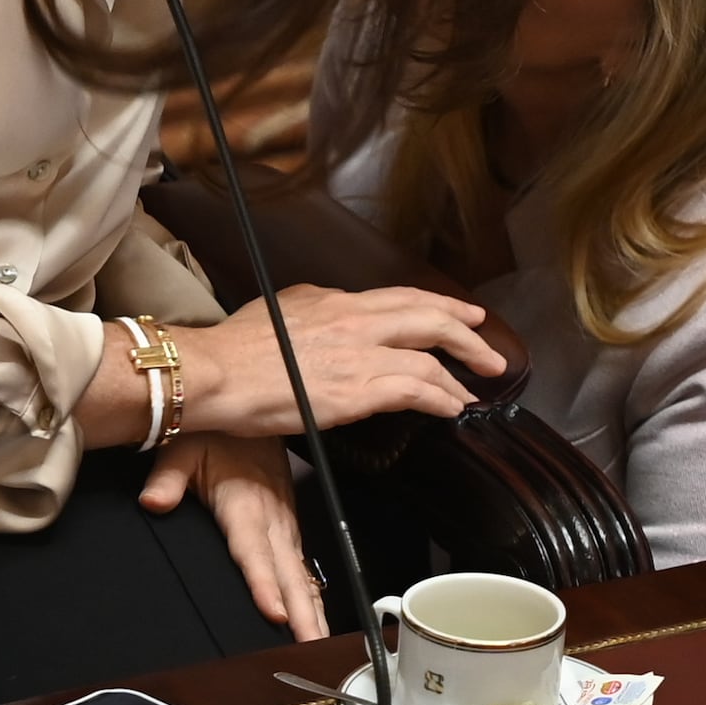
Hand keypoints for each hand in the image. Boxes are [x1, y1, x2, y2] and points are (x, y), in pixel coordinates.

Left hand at [138, 431, 325, 632]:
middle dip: (302, 614)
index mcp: (245, 505)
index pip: (254, 552)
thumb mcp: (182, 447)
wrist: (257, 411)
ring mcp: (285, 525)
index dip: (265, 584)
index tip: (275, 613)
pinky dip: (313, 596)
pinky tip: (315, 620)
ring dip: (313, 610)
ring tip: (318, 644)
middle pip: (288, 575)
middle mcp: (272, 519)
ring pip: (301, 576)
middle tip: (310, 648)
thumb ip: (167, 478)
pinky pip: (303, 568)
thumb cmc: (219, 434)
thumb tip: (153, 501)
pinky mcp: (289, 528)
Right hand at [176, 283, 497, 441]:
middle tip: (490, 352)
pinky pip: (415, 389)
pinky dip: (440, 397)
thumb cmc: (235, 350)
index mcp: (337, 302)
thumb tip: (337, 310)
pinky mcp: (357, 390)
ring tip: (471, 391)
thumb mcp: (282, 309)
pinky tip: (450, 407)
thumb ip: (318, 308)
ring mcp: (359, 354)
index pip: (403, 297)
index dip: (440, 306)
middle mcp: (355, 320)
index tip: (464, 315)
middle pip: (430, 318)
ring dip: (457, 376)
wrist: (215, 373)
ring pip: (429, 357)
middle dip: (468, 334)